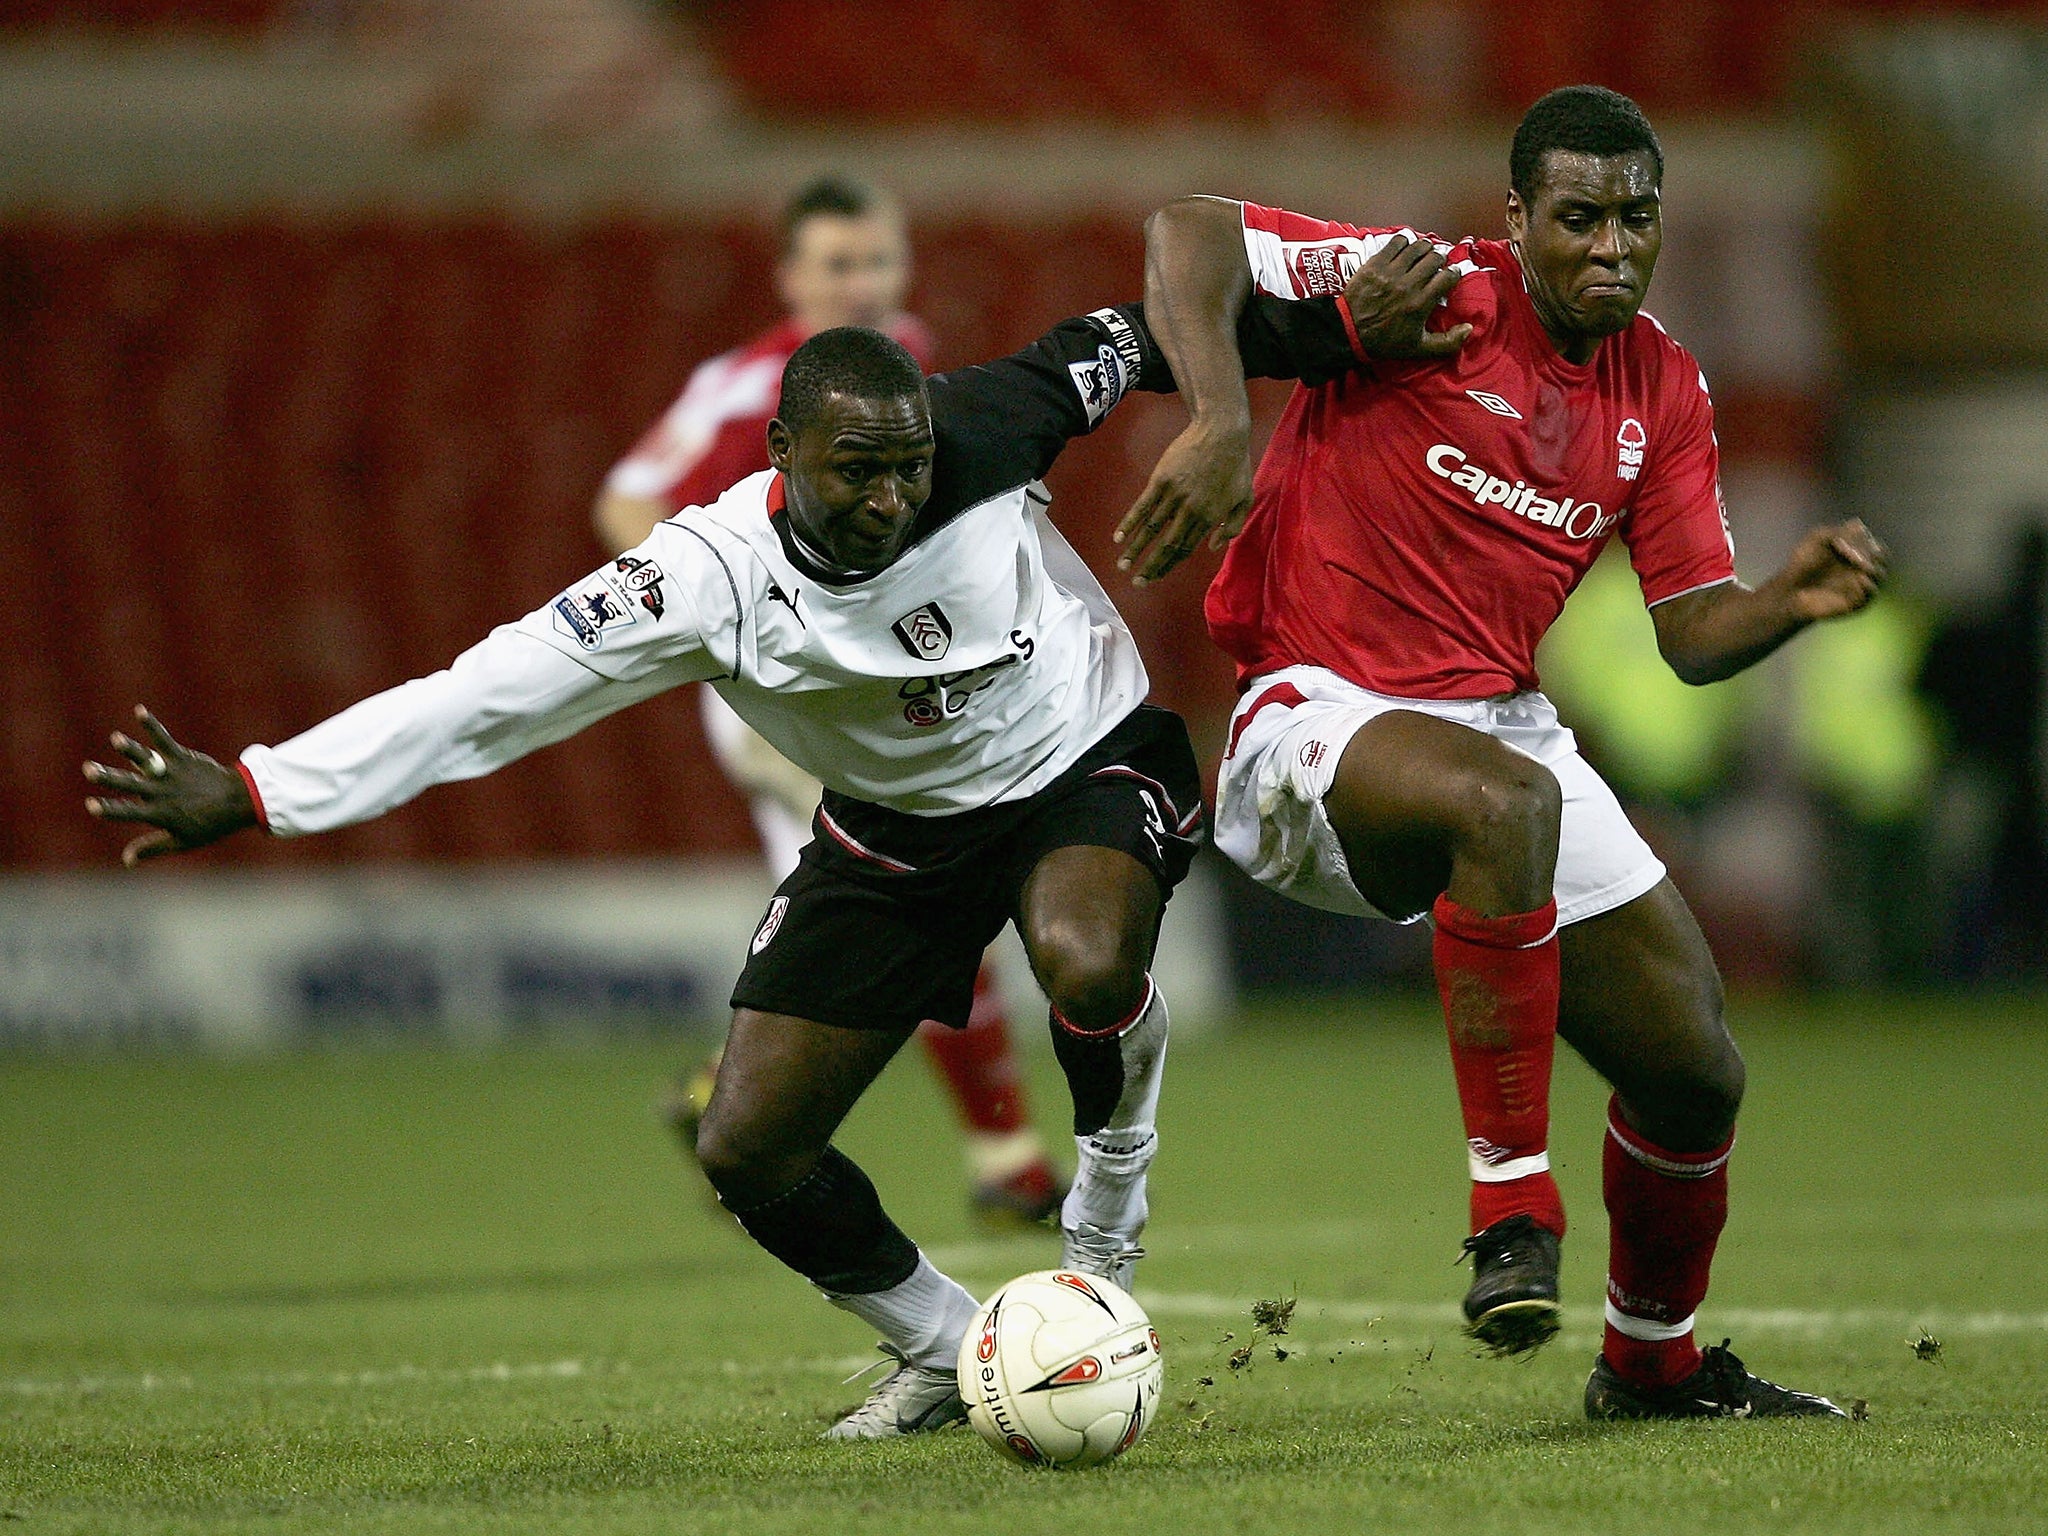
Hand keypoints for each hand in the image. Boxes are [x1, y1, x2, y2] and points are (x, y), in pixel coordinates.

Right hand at [83, 706, 257, 866]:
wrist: (240, 802)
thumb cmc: (209, 824)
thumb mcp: (183, 841)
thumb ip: (153, 848)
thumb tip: (126, 860)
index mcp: (161, 813)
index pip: (130, 812)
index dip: (110, 809)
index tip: (91, 805)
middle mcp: (164, 792)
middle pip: (132, 784)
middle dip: (110, 777)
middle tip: (89, 769)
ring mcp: (173, 773)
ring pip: (148, 760)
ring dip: (131, 749)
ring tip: (116, 739)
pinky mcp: (183, 758)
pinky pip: (165, 740)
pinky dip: (152, 726)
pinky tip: (139, 711)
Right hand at [1115, 418, 1253, 583]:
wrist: (1220, 432)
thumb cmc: (1234, 464)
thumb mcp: (1244, 497)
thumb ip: (1232, 526)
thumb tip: (1214, 548)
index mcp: (1210, 518)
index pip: (1185, 549)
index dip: (1169, 565)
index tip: (1155, 577)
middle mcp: (1190, 511)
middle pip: (1167, 545)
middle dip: (1150, 566)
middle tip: (1136, 583)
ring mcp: (1174, 496)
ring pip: (1151, 529)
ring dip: (1135, 550)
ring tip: (1122, 565)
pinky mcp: (1161, 480)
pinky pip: (1142, 506)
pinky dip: (1129, 523)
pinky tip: (1119, 537)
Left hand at [1341, 235, 1472, 360]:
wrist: (1348, 333)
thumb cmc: (1384, 342)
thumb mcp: (1418, 349)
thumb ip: (1447, 342)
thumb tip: (1469, 328)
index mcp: (1421, 303)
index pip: (1448, 277)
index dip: (1454, 272)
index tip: (1452, 274)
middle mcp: (1408, 284)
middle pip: (1435, 258)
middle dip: (1440, 258)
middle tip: (1437, 263)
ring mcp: (1391, 272)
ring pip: (1417, 247)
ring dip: (1424, 247)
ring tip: (1424, 253)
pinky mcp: (1375, 264)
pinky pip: (1396, 243)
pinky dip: (1404, 242)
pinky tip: (1405, 248)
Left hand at [1775, 518, 1888, 621]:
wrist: (1790, 590)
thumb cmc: (1802, 563)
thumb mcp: (1817, 539)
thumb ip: (1838, 531)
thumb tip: (1860, 525)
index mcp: (1855, 552)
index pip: (1875, 544)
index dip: (1868, 542)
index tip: (1848, 544)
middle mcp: (1860, 568)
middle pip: (1882, 559)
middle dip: (1876, 555)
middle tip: (1861, 556)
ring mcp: (1859, 586)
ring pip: (1880, 576)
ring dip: (1875, 569)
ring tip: (1863, 568)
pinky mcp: (1856, 603)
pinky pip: (1870, 595)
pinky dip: (1867, 586)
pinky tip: (1859, 580)